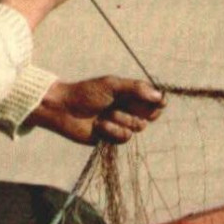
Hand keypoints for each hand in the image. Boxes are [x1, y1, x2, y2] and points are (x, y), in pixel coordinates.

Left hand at [27, 77, 165, 144]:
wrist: (64, 109)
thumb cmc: (87, 93)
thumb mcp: (112, 85)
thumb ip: (136, 89)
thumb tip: (159, 96)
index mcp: (131, 94)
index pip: (155, 99)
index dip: (158, 102)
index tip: (159, 102)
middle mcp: (129, 109)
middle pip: (150, 115)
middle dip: (137, 110)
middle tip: (123, 104)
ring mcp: (122, 124)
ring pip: (137, 127)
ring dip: (121, 119)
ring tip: (104, 114)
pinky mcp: (113, 137)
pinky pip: (124, 137)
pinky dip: (112, 130)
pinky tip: (99, 125)